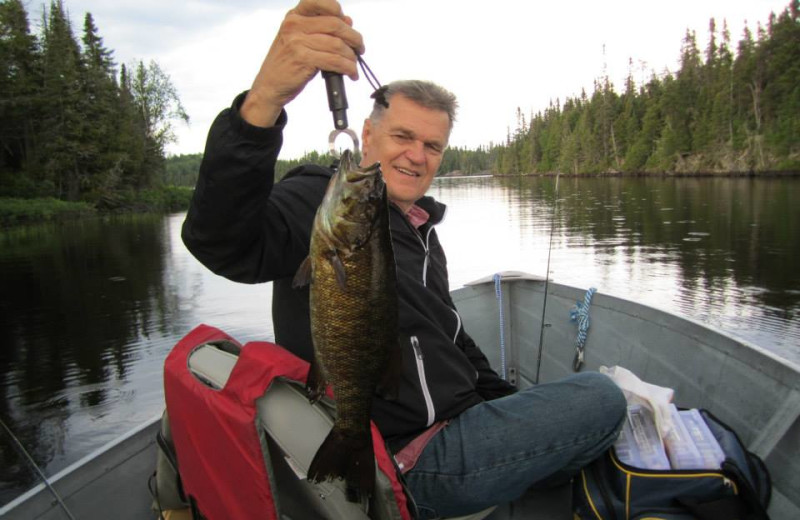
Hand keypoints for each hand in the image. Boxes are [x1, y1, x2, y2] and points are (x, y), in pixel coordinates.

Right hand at [241, 0, 364, 126]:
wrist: (269, 85)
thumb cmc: (288, 62)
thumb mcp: (299, 39)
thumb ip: (321, 28)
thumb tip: (348, 20)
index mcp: (294, 16)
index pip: (320, 1)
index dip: (338, 11)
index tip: (347, 25)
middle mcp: (294, 25)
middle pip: (336, 24)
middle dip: (354, 38)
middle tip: (359, 48)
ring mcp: (297, 41)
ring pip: (337, 45)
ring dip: (352, 57)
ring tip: (354, 65)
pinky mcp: (302, 59)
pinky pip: (335, 61)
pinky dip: (348, 68)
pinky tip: (351, 73)